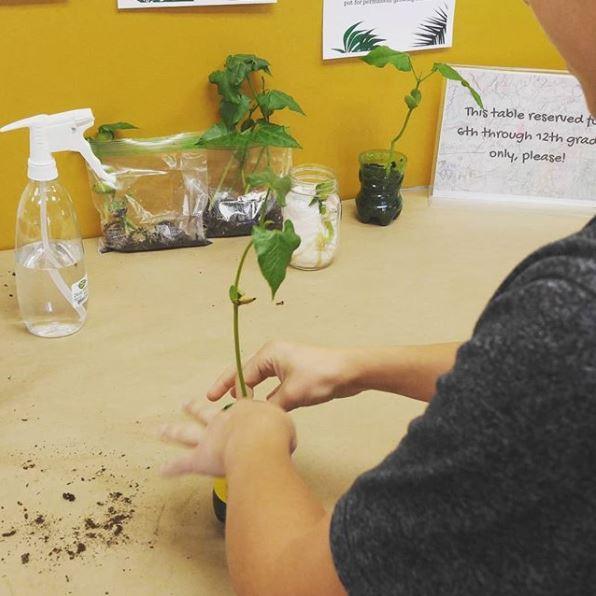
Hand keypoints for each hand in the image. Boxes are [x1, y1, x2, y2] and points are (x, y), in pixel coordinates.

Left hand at [160, 399, 295, 477]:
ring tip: (161, 430)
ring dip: (172, 431)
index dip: (237, 397)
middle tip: (185, 403)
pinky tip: (161, 470)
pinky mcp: (200, 459)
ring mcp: (208, 439)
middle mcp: (222, 421)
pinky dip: (171, 469)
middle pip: (203, 412)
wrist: (261, 443)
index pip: (238, 402)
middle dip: (194, 407)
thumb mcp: (284, 423)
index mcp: (243, 410)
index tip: (234, 391)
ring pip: (186, 433)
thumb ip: (279, 427)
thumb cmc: (275, 433)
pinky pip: (182, 465)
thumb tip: (282, 436)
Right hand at [207, 341, 361, 410]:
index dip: (229, 389)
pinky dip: (264, 395)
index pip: (242, 373)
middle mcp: (274, 355)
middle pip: (246, 372)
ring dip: (248, 392)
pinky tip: (260, 407)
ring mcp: (284, 364)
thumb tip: (255, 417)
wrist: (350, 372)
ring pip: (258, 379)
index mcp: (269, 354)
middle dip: (232, 386)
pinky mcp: (294, 373)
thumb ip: (269, 406)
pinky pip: (271, 384)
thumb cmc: (321, 377)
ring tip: (233, 405)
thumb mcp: (291, 394)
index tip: (218, 403)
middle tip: (213, 399)